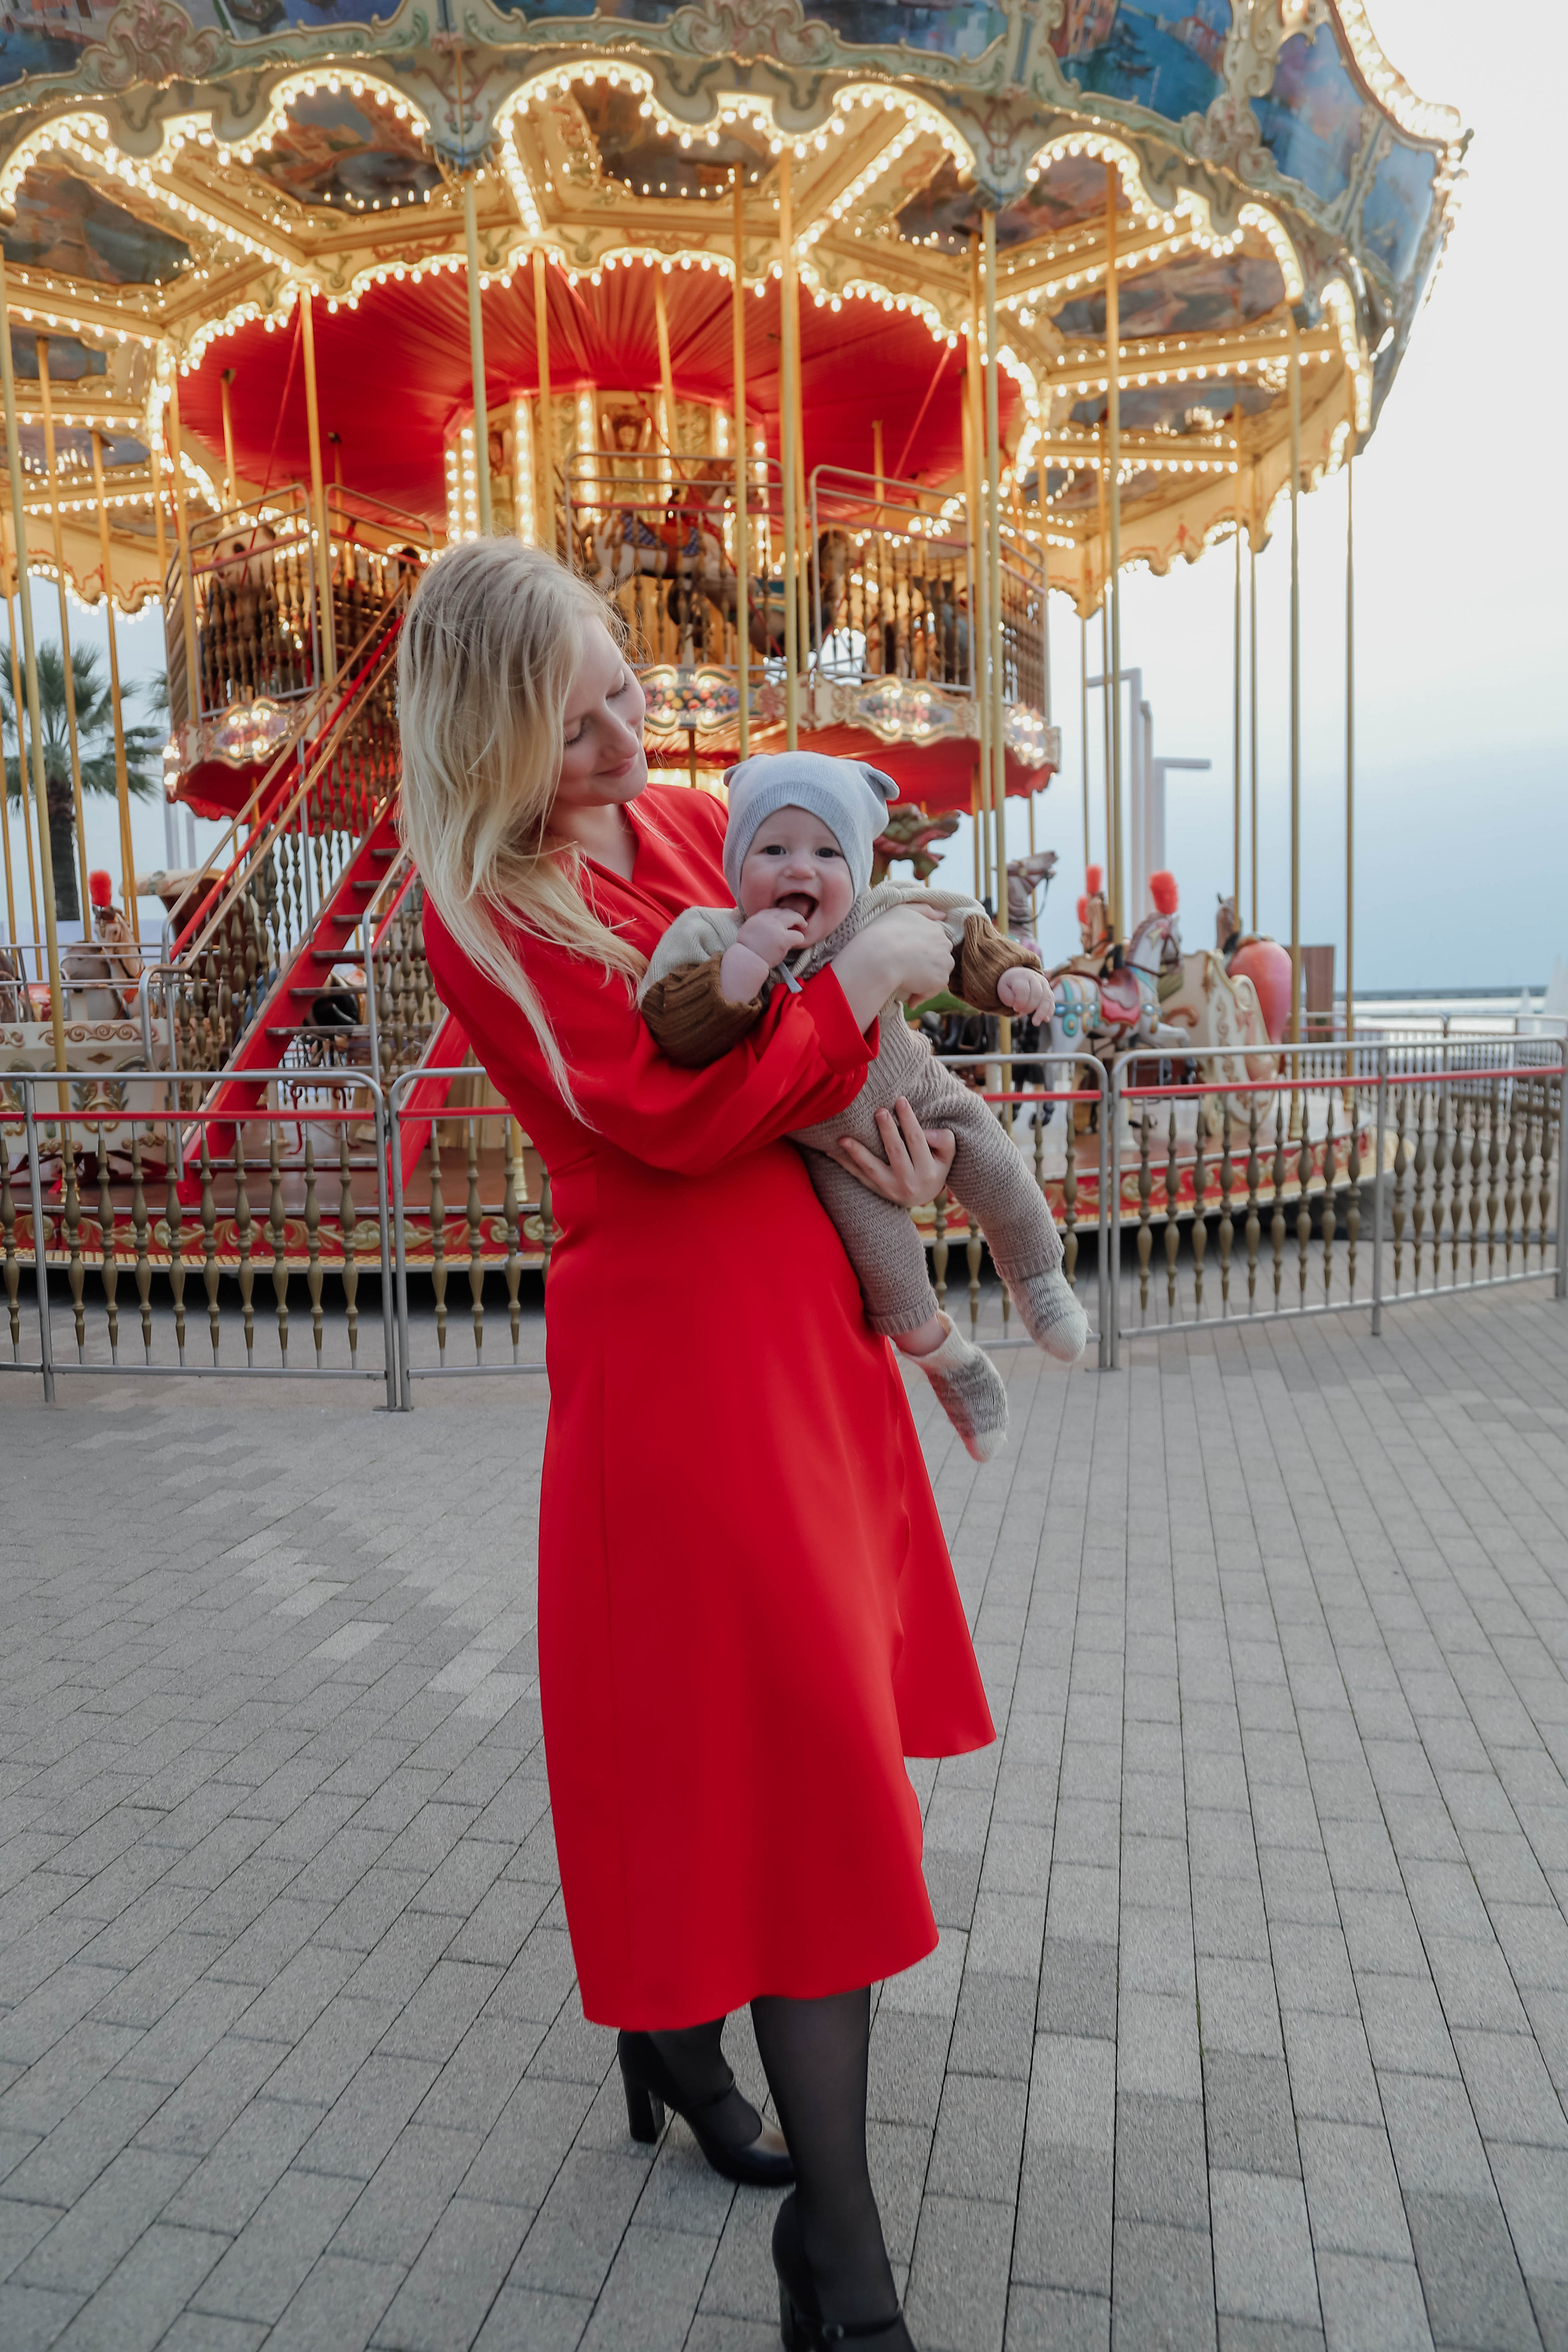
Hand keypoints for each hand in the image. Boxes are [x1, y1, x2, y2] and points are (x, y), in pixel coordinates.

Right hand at [734, 907, 806, 967]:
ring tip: (803, 925)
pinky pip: (798, 935)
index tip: (784, 919)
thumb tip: (766, 925)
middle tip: (798, 919)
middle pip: (783, 911)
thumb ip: (757, 925)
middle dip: (792, 914)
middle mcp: (767, 920)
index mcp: (757, 918)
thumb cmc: (746, 952)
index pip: (772, 910)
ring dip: (800, 920)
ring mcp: (776, 929)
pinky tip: (799, 941)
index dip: (780, 914)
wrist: (747, 962)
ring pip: (793, 917)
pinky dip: (800, 938)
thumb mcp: (747, 931)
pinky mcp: (783, 939)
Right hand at [830, 903, 952, 1028]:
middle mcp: (945, 944)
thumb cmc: (886, 931)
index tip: (907, 955)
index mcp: (936, 928)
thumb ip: (924, 910)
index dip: (921, 950)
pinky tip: (908, 996)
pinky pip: (931, 991)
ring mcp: (945, 963)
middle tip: (905, 969)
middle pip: (939, 958)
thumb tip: (942, 915)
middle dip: (925, 964)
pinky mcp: (940, 981)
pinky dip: (921, 995)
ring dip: (924, 980)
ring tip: (905, 981)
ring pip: (937, 974)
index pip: (934, 942)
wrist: (880, 956)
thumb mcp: (903, 910)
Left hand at [837, 1097, 956, 1206]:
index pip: (917, 1141)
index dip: (909, 1120)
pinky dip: (845, 1164)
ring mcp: (890, 1189)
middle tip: (879, 1111)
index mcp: (928, 1172)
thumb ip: (943, 1140)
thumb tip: (926, 1132)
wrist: (921, 1197)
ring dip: (856, 1152)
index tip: (900, 1100)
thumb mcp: (947, 1156)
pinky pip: (858, 1176)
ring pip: (872, 1168)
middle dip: (887, 1131)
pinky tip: (831, 1151)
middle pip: (895, 1152)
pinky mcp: (875, 1190)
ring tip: (843, 1138)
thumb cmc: (934, 1167)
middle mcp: (909, 1183)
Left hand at [998, 964, 1052, 1021]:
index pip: (1024, 989)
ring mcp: (1044, 984)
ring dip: (1042, 1012)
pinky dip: (1050, 1011)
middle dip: (1030, 1007)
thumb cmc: (1010, 985)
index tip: (1015, 1008)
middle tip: (1021, 1014)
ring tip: (1035, 1023)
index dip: (1020, 1001)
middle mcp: (1035, 978)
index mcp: (1021, 976)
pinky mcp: (1048, 991)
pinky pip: (1051, 1001)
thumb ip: (1009, 999)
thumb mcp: (1003, 990)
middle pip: (1037, 994)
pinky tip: (1046, 1019)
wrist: (1018, 976)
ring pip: (1047, 998)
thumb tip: (1020, 1007)